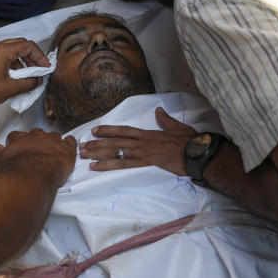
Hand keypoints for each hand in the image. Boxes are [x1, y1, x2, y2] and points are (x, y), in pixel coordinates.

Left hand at [0, 38, 49, 106]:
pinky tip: (14, 75)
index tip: (45, 67)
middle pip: (20, 44)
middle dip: (32, 56)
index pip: (28, 46)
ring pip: (12, 48)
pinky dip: (12, 62)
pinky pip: (3, 54)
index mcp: (2, 50)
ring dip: (22, 59)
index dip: (40, 56)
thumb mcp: (9, 88)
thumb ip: (28, 83)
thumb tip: (37, 81)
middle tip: (38, 69)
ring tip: (27, 75)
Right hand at [0, 128, 77, 185]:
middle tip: (34, 152)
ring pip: (53, 135)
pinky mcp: (66, 149)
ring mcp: (53, 141)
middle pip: (36, 133)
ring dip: (51, 142)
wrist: (34, 176)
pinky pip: (70, 140)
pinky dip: (69, 143)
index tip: (16, 149)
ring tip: (51, 151)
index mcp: (20, 138)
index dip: (16, 142)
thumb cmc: (15, 170)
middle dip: (35, 140)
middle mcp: (36, 136)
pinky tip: (68, 146)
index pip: (16, 135)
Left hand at [80, 107, 196, 173]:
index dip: (108, 130)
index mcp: (148, 133)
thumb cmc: (189, 141)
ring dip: (97, 152)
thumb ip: (165, 120)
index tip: (95, 130)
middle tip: (80, 146)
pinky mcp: (145, 162)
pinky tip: (95, 166)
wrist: (196, 152)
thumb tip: (159, 111)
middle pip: (114, 141)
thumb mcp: (176, 126)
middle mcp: (141, 141)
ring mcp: (142, 151)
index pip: (124, 130)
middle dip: (96, 143)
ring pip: (115, 150)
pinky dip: (107, 164)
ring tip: (83, 155)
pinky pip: (122, 163)